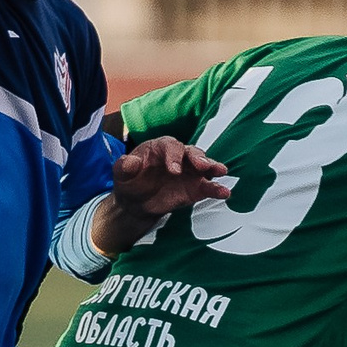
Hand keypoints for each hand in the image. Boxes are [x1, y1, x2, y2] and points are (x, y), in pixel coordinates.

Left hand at [112, 136, 231, 215]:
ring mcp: (189, 171)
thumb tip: (130, 162)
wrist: (136, 201)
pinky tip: (224, 192)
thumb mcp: (121, 174)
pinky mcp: (195, 187)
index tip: (174, 170)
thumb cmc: (130, 181)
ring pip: (204, 165)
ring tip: (221, 171)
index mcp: (160, 147)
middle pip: (191, 152)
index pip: (170, 146)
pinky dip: (216, 189)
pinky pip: (208, 186)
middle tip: (202, 166)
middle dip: (198, 158)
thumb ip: (124, 166)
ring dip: (212, 167)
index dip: (173, 156)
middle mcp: (178, 156)